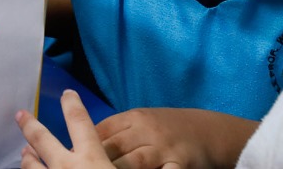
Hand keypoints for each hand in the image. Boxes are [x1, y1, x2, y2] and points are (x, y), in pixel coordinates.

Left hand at [17, 91, 125, 168]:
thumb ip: (114, 162)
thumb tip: (111, 158)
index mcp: (92, 159)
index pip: (80, 122)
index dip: (72, 105)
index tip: (67, 94)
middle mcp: (66, 166)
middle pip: (41, 139)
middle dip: (30, 125)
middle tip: (20, 114)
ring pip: (30, 164)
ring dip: (27, 157)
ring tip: (25, 152)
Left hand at [97, 108, 255, 168]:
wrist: (210, 131)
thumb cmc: (168, 128)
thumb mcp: (141, 122)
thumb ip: (117, 131)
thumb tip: (86, 140)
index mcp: (133, 118)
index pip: (101, 130)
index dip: (84, 144)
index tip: (72, 157)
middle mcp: (146, 130)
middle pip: (113, 146)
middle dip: (95, 159)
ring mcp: (163, 148)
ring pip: (133, 162)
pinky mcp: (180, 164)